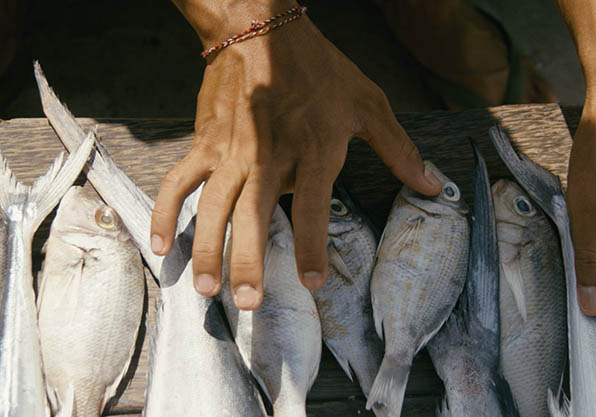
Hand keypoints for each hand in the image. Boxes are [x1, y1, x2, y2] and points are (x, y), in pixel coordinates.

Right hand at [154, 0, 440, 309]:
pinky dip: (166, 213)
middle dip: (247, 261)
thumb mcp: (369, 104)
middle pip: (253, 215)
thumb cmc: (320, 69)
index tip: (311, 283)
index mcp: (313, 150)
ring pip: (212, 207)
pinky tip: (162, 245)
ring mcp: (231, 152)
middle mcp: (268, 156)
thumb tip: (433, 185)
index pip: (313, 208)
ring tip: (207, 290)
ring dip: (207, 250)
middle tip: (247, 302)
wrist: (261, 30)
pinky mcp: (205, 144)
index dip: (311, 247)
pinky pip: (180, 182)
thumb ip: (399, 150)